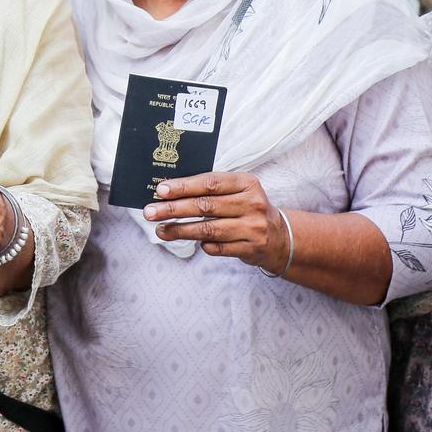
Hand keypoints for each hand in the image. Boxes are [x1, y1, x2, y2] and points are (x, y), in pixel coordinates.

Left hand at [144, 172, 290, 272]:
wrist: (281, 238)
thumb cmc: (248, 210)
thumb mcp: (238, 192)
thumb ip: (211, 190)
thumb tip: (171, 192)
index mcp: (247, 183)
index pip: (210, 183)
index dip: (184, 186)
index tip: (161, 190)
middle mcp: (252, 204)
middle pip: (205, 206)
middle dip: (173, 209)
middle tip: (151, 212)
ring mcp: (253, 227)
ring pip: (208, 229)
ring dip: (180, 230)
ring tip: (161, 230)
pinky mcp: (251, 248)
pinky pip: (218, 247)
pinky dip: (203, 244)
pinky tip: (192, 242)